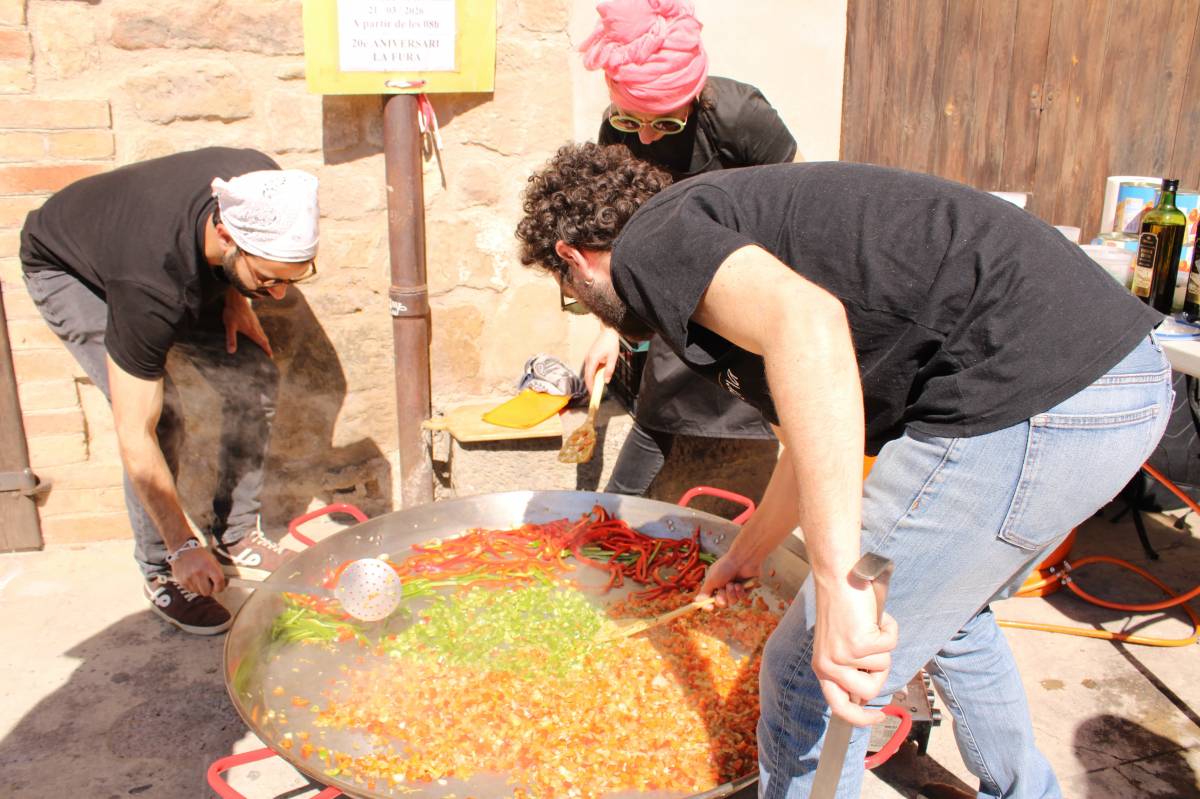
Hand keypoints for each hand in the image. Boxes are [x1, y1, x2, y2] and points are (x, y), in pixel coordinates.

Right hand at [170, 546, 226, 595]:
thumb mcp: (213, 560)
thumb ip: (218, 572)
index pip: (219, 582)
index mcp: (209, 566)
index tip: (221, 586)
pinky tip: (194, 578)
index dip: (221, 587)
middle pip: (207, 592)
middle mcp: (199, 573)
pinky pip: (191, 590)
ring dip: (201, 588)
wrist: (183, 550)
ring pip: (199, 592)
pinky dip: (194, 587)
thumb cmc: (200, 555)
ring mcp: (189, 578)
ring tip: (201, 579)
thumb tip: (224, 584)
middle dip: (210, 589)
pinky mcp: (182, 582)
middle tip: (210, 584)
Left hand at [222, 288, 273, 356]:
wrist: (236, 298)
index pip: (262, 342)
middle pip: (264, 338)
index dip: (267, 350)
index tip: (271, 357)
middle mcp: (256, 327)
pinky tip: (255, 332)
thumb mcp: (230, 326)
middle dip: (266, 347)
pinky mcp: (253, 317)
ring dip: (263, 340)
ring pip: (262, 333)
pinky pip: (259, 328)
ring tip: (262, 345)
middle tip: (268, 354)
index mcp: (252, 331)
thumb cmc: (233, 312)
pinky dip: (260, 334)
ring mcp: (255, 321)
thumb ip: (231, 338)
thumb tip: (231, 351)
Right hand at [582, 327, 620, 390]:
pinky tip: (598, 376)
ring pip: (588, 372)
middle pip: (587, 375)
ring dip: (592, 379)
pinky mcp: (590, 356)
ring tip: (597, 386)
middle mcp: (588, 359)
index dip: (590, 386)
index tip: (592, 393)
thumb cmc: (610, 343)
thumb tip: (606, 380)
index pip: (589, 376)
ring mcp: (588, 357)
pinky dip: (593, 373)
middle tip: (595, 393)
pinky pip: (590, 367)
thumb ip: (609, 370)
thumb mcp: (613, 358)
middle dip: (590, 385)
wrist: (608, 332)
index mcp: (592, 360)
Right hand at [697, 550, 760, 608]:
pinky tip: (740, 584)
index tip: (710, 608)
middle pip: (721, 604)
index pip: (710, 599)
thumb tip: (697, 601)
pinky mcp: (746, 589)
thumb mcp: (711, 579)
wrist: (742, 559)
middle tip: (723, 590)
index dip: (709, 605)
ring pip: (732, 602)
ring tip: (732, 584)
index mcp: (714, 584)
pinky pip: (741, 598)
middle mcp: (724, 587)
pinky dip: (740, 592)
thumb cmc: (725, 567)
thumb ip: (705, 592)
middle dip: (722, 598)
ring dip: (731, 594)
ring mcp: (735, 589)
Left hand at [812, 578, 898, 725]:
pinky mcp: (859, 644)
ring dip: (883, 646)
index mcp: (822, 668)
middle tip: (874, 647)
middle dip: (880, 671)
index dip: (861, 718)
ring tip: (869, 626)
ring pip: (883, 667)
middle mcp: (829, 666)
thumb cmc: (842, 608)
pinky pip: (891, 646)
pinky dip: (890, 629)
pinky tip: (876, 616)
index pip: (839, 707)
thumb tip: (867, 694)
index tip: (879, 716)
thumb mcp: (838, 644)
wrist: (839, 578)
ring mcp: (843, 656)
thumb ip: (849, 669)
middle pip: (870, 691)